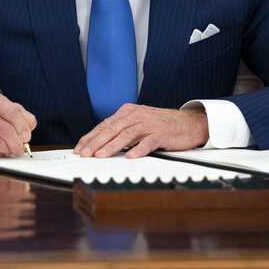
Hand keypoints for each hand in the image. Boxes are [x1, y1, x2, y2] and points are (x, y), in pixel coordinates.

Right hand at [0, 87, 35, 156]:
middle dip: (17, 143)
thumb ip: (21, 115)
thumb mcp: (4, 108)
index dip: (22, 127)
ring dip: (8, 150)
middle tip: (21, 149)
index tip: (27, 137)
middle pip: (5, 130)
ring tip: (9, 148)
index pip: (11, 112)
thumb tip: (29, 129)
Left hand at [74, 104, 208, 157]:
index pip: (104, 125)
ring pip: (126, 135)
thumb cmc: (161, 126)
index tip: (79, 149)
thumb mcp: (138, 123)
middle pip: (112, 129)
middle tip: (84, 154)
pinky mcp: (162, 133)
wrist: (189, 123)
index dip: (90, 137)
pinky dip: (138, 150)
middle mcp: (136, 115)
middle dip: (95, 143)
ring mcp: (149, 124)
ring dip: (111, 146)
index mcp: (128, 112)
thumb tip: (100, 142)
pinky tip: (130, 157)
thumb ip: (122, 130)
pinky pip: (148, 142)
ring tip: (100, 156)